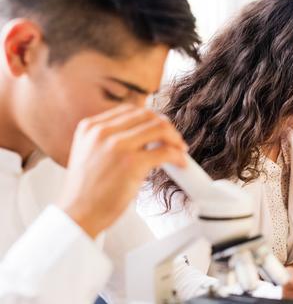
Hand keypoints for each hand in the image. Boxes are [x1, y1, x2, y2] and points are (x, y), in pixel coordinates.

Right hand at [58, 105, 186, 237]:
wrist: (78, 215)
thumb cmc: (86, 191)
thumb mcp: (90, 153)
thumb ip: (110, 140)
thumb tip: (145, 136)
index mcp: (90, 127)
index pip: (130, 110)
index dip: (150, 118)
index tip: (161, 129)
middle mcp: (102, 132)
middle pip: (147, 116)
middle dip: (166, 127)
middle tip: (175, 140)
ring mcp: (117, 146)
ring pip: (160, 129)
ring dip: (175, 139)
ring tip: (180, 150)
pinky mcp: (132, 163)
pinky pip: (166, 152)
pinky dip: (177, 156)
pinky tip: (180, 163)